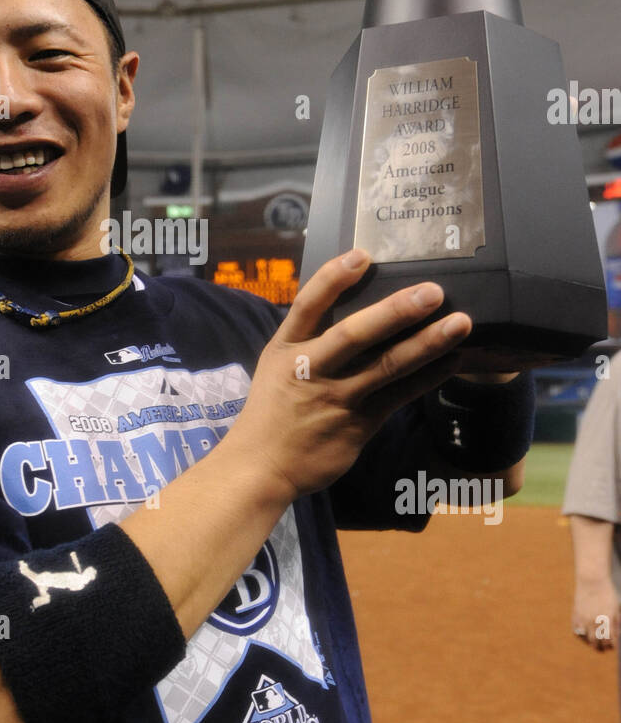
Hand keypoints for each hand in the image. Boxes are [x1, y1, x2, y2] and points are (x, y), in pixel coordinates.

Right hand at [229, 248, 471, 504]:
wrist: (262, 467)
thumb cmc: (274, 409)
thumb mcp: (277, 365)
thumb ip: (311, 337)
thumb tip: (357, 304)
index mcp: (286, 348)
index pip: (308, 305)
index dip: (334, 278)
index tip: (363, 255)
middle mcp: (310, 369)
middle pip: (354, 334)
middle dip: (395, 311)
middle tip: (433, 291)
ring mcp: (336, 398)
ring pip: (386, 366)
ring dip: (426, 343)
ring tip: (460, 323)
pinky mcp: (358, 425)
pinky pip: (399, 396)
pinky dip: (428, 377)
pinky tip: (452, 360)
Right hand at [572, 577, 619, 650]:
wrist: (592, 580)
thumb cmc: (607, 593)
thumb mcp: (616, 608)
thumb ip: (616, 623)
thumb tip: (616, 635)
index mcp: (607, 620)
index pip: (610, 640)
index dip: (613, 645)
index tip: (613, 645)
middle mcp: (595, 621)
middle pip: (599, 643)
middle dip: (603, 647)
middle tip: (604, 647)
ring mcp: (584, 619)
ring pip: (588, 639)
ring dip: (592, 643)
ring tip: (595, 643)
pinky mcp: (575, 615)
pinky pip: (576, 632)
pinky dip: (581, 636)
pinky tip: (585, 635)